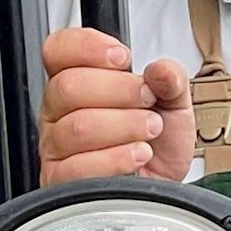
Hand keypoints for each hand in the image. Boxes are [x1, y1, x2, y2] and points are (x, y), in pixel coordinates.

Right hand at [39, 27, 194, 184]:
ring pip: (78, 126)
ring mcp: (56, 146)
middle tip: (147, 100)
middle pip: (69, 86)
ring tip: (149, 130)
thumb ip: (171, 79)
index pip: (58, 50)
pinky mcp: (61, 181)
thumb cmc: (159, 142)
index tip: (122, 58)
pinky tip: (138, 154)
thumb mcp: (174, 102)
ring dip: (125, 126)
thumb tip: (160, 70)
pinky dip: (118, 158)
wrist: (162, 184)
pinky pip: (79, 166)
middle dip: (120, 90)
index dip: (86, 47)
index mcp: (78, 80)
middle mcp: (59, 111)